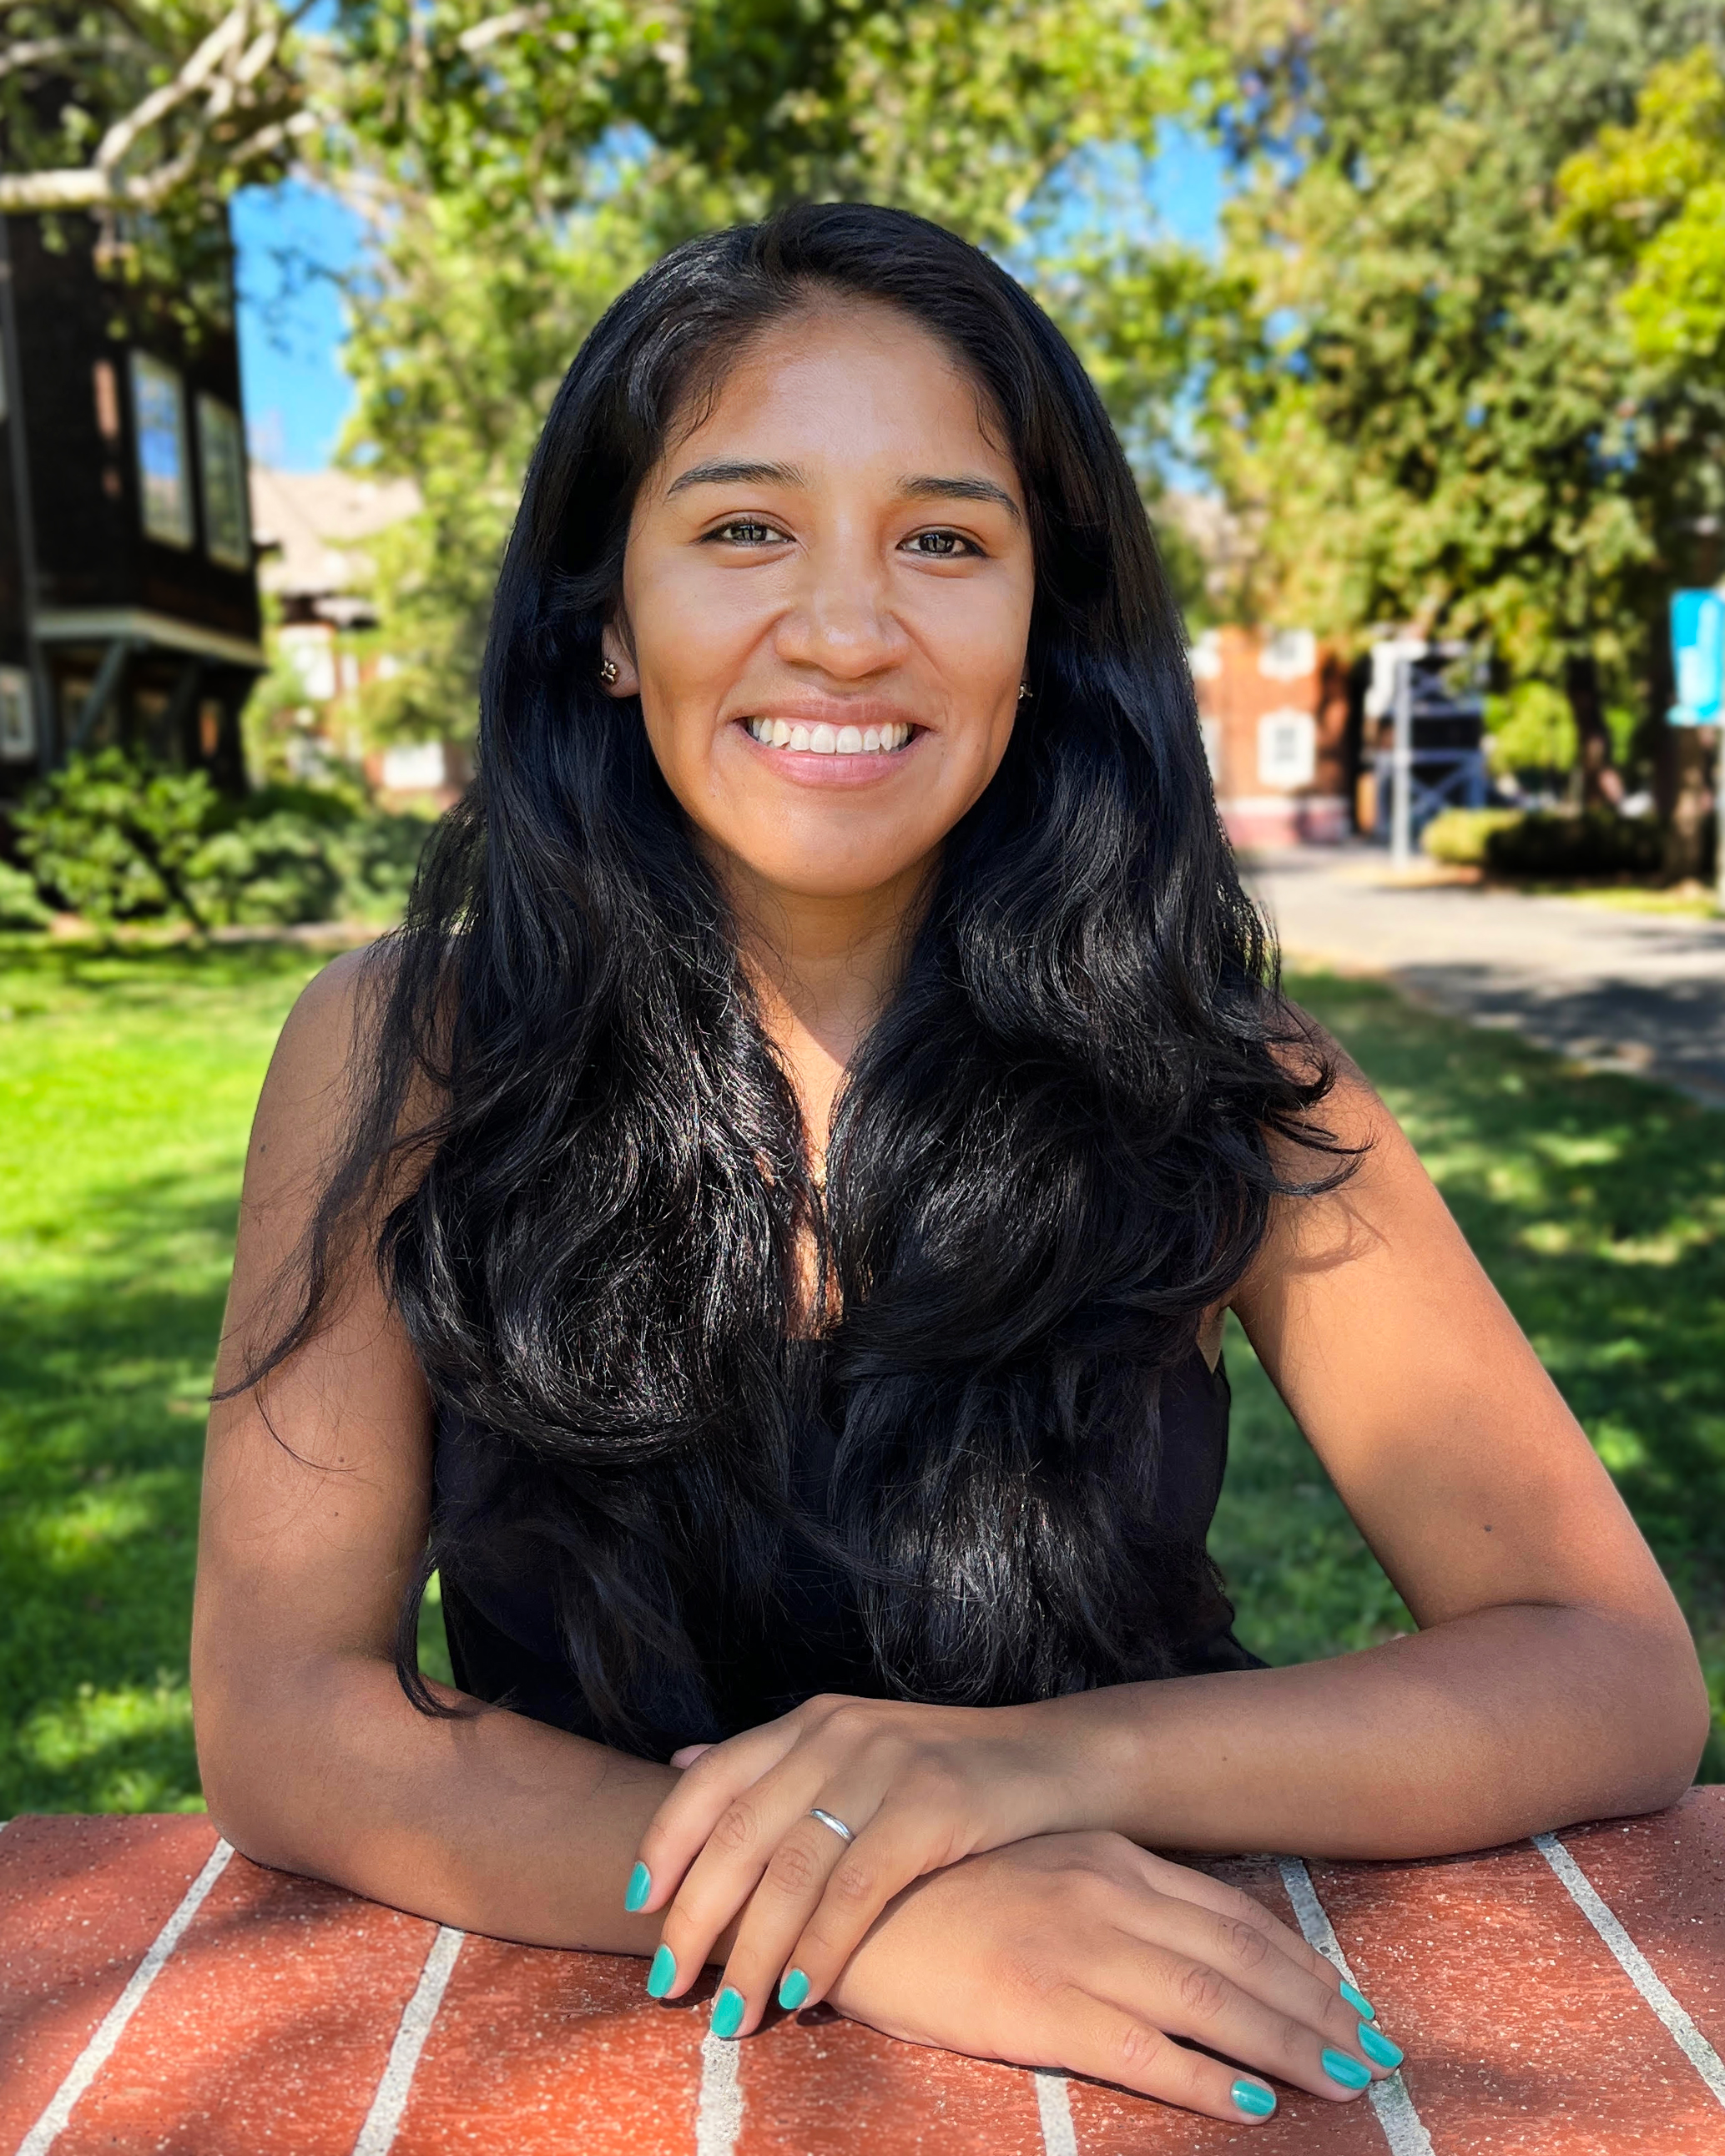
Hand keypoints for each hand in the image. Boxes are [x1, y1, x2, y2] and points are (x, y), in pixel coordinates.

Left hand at [627, 1693, 1085, 2029]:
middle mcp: (836, 1734)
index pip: (711, 1780)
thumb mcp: (855, 1748)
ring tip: (730, 2017)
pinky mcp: (932, 1807)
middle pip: (738, 1833)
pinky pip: (856, 1891)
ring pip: (790, 1871)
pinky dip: (820, 1949)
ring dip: (752, 1953)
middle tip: (665, 1986)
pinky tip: (799, 1994)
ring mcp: (884, 1767)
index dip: (664, 1842)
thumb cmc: (948, 1772)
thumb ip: (773, 1763)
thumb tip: (681, 1764)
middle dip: (693, 1918)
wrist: (1059, 1760)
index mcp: (811, 1722)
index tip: (634, 1907)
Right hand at [824, 1831, 1398, 2124]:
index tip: (1349, 2000)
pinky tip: (1254, 2106)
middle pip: (1241, 1957)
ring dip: (1291, 2047)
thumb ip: (1101, 1892)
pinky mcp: (1041, 2006)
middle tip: (1379, 2054)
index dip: (1299, 1962)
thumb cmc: (937, 1889)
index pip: (1231, 1913)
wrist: (840, 1896)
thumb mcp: (1034, 1870)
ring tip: (1346, 2084)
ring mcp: (1077, 1947)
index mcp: (1107, 1858)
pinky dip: (1210, 2080)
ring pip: (1213, 2002)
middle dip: (1319, 2009)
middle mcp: (1107, 1893)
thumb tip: (1170, 1938)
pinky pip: (1146, 2050)